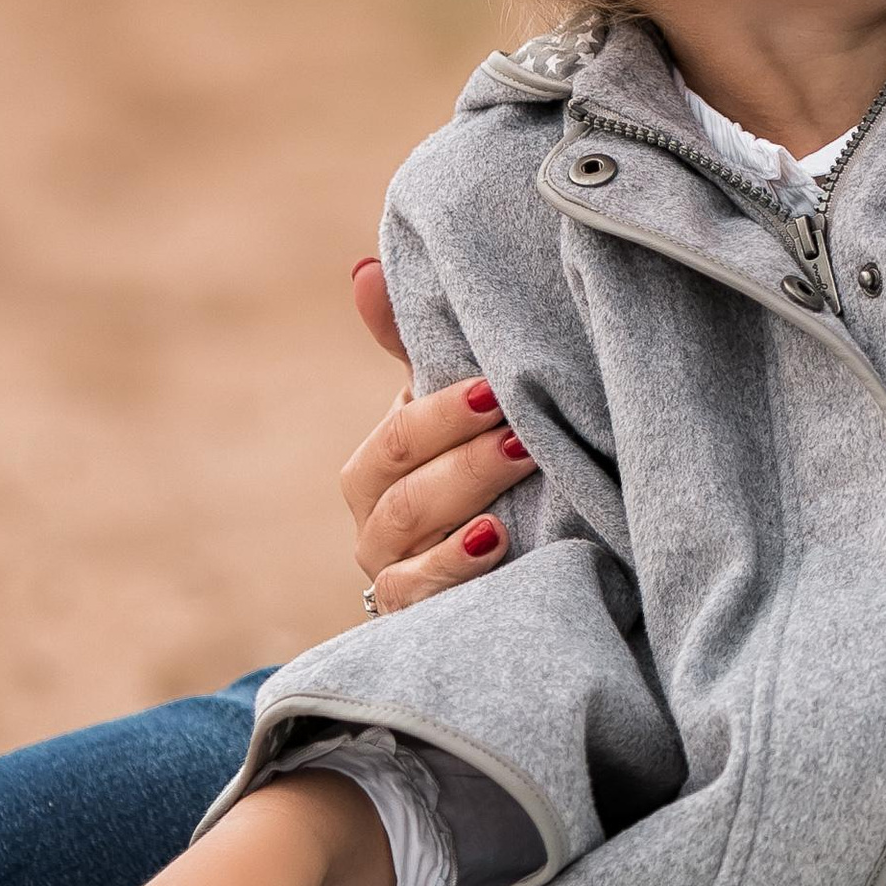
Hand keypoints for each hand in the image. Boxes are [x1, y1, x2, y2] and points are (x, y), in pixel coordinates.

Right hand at [343, 257, 535, 610]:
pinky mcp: (411, 617)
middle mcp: (376, 519)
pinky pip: (414, 595)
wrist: (514, 568)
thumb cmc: (478, 467)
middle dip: (464, 456)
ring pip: (407, 534)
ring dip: (465, 499)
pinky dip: (451, 568)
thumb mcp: (458, 409)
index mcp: (382, 464)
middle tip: (521, 432)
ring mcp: (390, 571)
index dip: (442, 412)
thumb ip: (413, 341)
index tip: (498, 390)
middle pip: (400, 486)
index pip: (398, 436)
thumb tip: (363, 268)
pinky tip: (495, 541)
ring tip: (518, 473)